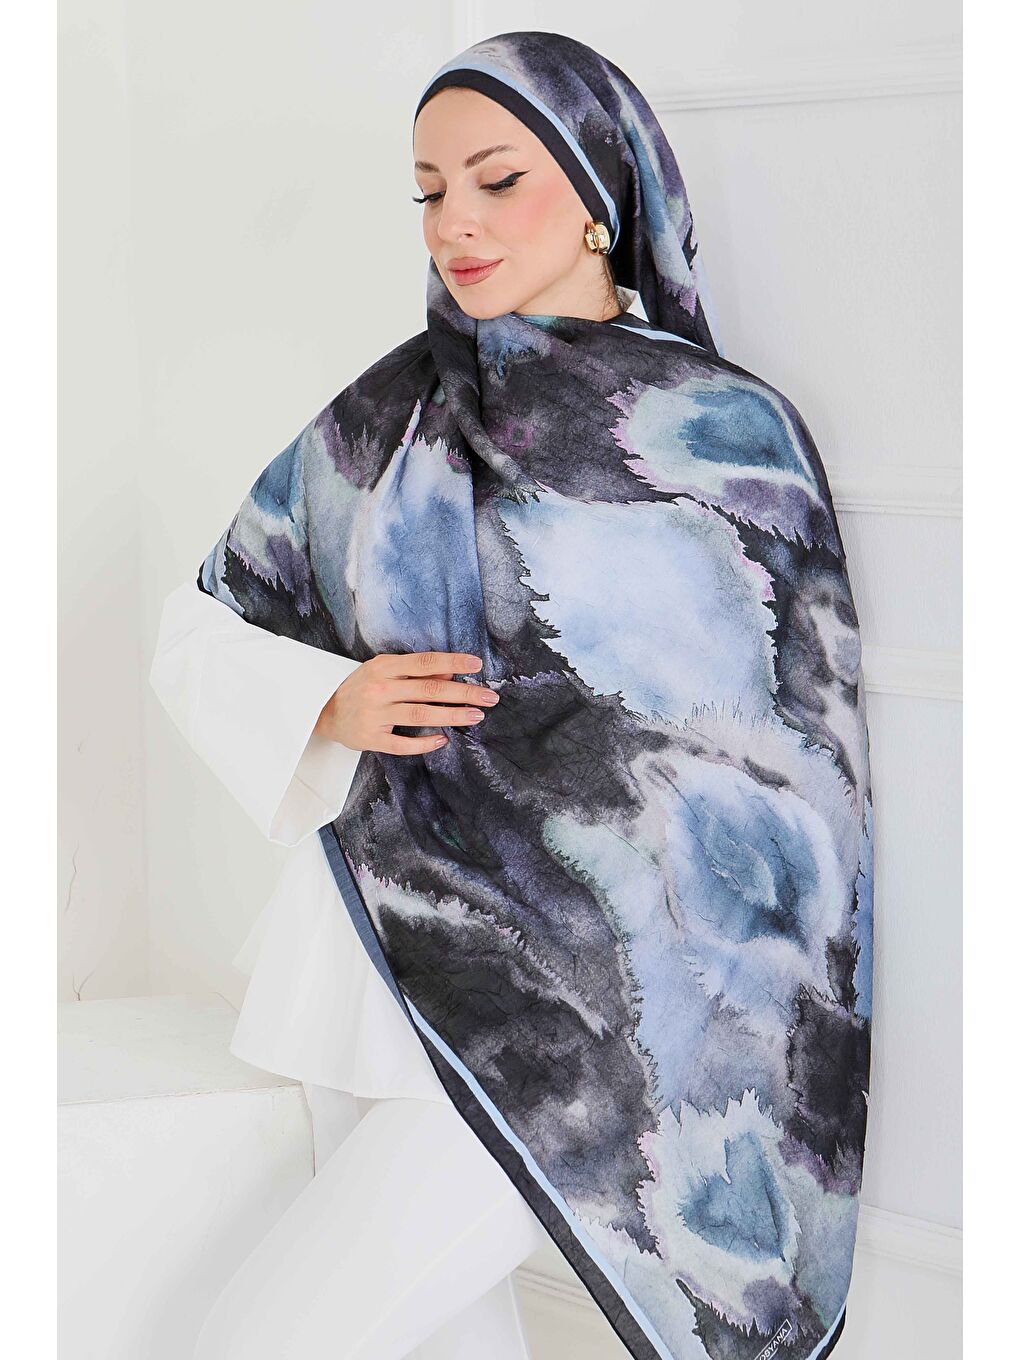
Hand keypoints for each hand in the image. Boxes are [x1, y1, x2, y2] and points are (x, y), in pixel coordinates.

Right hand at [313, 651, 499, 755]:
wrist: (322, 711)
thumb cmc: (360, 687)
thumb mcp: (384, 671)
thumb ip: (415, 672)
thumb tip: (450, 674)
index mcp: (384, 667)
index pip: (425, 662)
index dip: (453, 663)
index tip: (477, 665)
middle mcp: (380, 689)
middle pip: (430, 690)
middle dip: (464, 694)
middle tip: (489, 697)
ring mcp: (376, 715)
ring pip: (421, 715)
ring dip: (452, 716)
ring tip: (475, 716)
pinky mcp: (372, 738)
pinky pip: (403, 743)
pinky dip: (425, 743)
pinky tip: (443, 740)